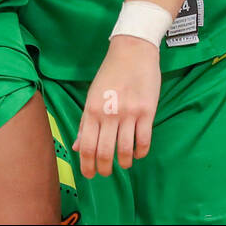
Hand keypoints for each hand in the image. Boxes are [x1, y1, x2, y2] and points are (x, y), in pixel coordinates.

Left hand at [72, 35, 160, 178]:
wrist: (133, 50)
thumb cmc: (110, 72)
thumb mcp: (92, 95)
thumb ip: (86, 122)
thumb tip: (78, 147)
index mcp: (92, 110)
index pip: (87, 147)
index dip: (87, 166)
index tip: (90, 175)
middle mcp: (109, 114)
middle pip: (105, 153)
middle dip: (104, 169)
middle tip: (106, 172)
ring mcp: (129, 113)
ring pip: (125, 150)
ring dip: (124, 163)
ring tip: (124, 163)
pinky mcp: (147, 111)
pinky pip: (144, 140)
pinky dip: (140, 152)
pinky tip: (138, 153)